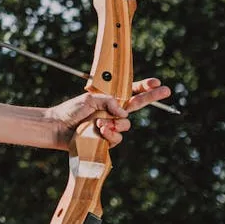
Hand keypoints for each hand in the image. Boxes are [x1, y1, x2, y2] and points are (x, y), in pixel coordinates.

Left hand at [45, 78, 171, 149]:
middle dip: (152, 97)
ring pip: (126, 125)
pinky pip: (117, 138)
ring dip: (115, 124)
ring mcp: (110, 126)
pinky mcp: (106, 140)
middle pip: (137, 105)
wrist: (57, 127)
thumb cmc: (71, 110)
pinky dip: (110, 135)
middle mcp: (112, 112)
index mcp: (108, 99)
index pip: (130, 91)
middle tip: (167, 90)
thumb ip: (109, 101)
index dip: (143, 87)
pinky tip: (99, 132)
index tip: (156, 83)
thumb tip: (124, 114)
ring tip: (99, 123)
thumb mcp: (89, 98)